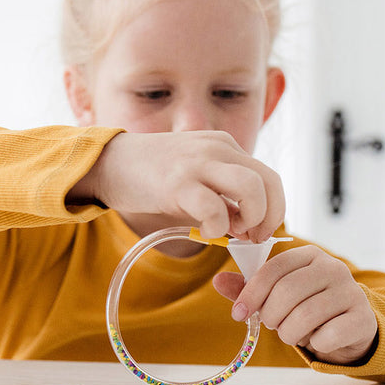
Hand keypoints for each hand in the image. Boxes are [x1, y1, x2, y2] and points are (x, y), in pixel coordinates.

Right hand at [70, 131, 284, 241]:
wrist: (109, 162)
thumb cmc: (153, 174)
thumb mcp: (196, 177)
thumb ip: (223, 196)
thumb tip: (247, 227)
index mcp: (225, 146)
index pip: (270, 177)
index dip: (275, 209)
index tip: (261, 231)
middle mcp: (218, 149)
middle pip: (269, 182)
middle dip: (269, 217)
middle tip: (252, 237)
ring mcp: (198, 163)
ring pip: (251, 189)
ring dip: (250, 219)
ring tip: (231, 232)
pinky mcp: (177, 182)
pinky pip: (213, 208)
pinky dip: (217, 227)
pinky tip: (205, 231)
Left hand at [213, 245, 377, 364]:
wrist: (349, 326)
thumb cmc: (307, 305)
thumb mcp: (277, 294)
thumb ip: (249, 288)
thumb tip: (217, 281)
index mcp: (309, 255)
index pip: (273, 269)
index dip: (251, 293)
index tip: (238, 314)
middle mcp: (333, 267)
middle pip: (287, 292)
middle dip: (270, 316)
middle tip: (271, 325)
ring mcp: (352, 291)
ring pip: (305, 316)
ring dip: (289, 332)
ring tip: (290, 333)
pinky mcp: (363, 318)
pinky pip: (327, 336)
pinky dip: (314, 343)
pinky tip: (317, 338)